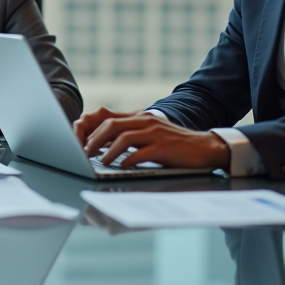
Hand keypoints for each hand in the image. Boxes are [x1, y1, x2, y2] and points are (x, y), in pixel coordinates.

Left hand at [74, 107, 230, 168]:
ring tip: (101, 162)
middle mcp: (145, 121)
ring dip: (108, 151)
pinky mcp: (163, 148)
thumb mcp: (150, 133)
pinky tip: (122, 167)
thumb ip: (130, 134)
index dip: (90, 129)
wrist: (204, 147)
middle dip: (93, 140)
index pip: (107, 117)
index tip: (79, 142)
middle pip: (111, 125)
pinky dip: (128, 160)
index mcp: (139, 117)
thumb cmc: (174, 144)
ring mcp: (155, 133)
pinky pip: (140, 153)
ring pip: (123, 137)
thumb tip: (103, 143)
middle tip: (84, 154)